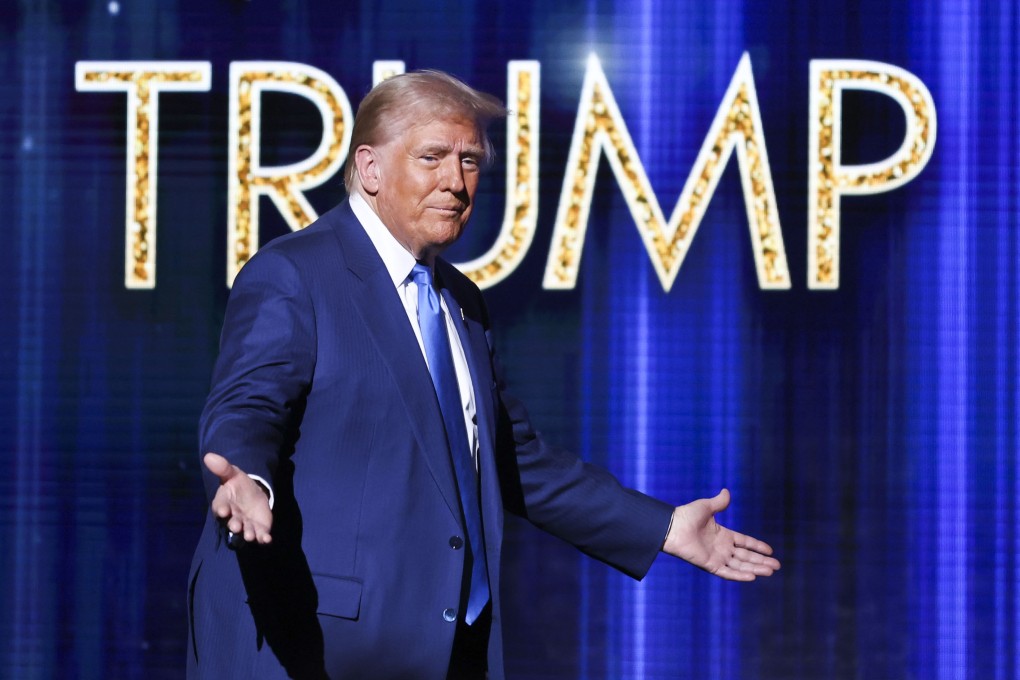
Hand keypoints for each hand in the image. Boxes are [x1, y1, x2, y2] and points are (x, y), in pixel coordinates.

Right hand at [204, 452, 272, 545]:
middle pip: (232, 523)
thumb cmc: (239, 485)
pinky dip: (263, 539)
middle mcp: (234, 517)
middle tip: (236, 526)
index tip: (223, 511)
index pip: (220, 507)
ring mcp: (246, 524)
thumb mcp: (232, 474)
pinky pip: (260, 536)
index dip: (221, 509)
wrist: (254, 494)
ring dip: (248, 534)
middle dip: (234, 525)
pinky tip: (267, 539)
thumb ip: (222, 468)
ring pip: (246, 532)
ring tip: (250, 536)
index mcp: (225, 504)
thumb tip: (208, 456)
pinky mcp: (259, 528)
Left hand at [663, 489, 779, 580]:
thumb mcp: (706, 507)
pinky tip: (752, 577)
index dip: (757, 546)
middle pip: (746, 556)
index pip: (745, 542)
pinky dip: (739, 575)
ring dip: (755, 569)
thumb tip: (726, 491)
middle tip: (777, 566)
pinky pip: (727, 572)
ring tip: (770, 571)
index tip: (770, 551)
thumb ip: (719, 502)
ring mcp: (716, 557)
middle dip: (761, 561)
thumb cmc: (686, 516)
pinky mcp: (710, 565)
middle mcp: (722, 548)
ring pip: (740, 565)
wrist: (672, 526)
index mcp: (723, 535)